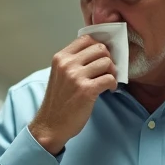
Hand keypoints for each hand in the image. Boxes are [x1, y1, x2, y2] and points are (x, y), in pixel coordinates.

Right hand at [29, 35, 117, 154]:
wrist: (50, 125)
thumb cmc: (57, 102)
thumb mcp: (59, 75)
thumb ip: (73, 62)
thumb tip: (97, 54)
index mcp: (60, 58)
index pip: (86, 39)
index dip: (98, 47)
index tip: (101, 57)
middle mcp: (67, 64)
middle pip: (100, 49)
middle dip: (108, 59)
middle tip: (107, 71)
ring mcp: (76, 77)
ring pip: (107, 62)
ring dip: (112, 72)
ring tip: (107, 81)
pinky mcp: (86, 90)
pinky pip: (110, 79)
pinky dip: (113, 84)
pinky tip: (108, 90)